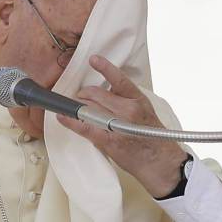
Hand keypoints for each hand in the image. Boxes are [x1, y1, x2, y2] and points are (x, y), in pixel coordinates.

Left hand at [57, 55, 187, 197]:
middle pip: (95, 94)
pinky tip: (62, 117)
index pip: (119, 79)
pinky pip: (84, 127)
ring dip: (78, 108)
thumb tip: (104, 92)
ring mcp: (118, 124)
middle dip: (84, 94)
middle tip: (81, 98)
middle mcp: (128, 109)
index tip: (94, 59)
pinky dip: (71, 122)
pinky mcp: (108, 140)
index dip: (105, 67)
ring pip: (88, 108)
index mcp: (137, 99)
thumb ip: (126, 99)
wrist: (159, 162)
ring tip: (77, 110)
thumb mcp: (144, 109)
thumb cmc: (151, 136)